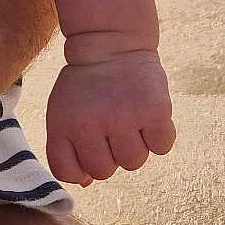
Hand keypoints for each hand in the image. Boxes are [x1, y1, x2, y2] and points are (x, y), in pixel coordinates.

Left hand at [45, 49, 175, 186]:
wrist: (111, 40)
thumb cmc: (85, 84)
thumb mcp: (63, 111)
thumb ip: (66, 150)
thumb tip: (87, 184)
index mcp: (63, 123)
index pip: (70, 173)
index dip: (81, 164)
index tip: (87, 139)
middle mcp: (91, 122)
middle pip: (105, 172)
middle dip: (108, 152)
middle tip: (110, 120)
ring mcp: (124, 116)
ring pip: (134, 163)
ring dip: (134, 144)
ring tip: (128, 114)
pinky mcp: (155, 110)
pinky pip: (161, 147)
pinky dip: (159, 135)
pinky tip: (148, 113)